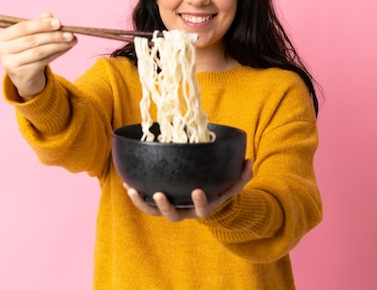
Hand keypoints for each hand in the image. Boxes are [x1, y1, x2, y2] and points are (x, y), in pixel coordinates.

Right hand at [0, 12, 76, 99]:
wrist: (24, 76)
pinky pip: (42, 62)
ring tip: (72, 40)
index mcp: (2, 37)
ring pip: (39, 52)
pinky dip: (57, 54)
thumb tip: (49, 15)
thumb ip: (39, 24)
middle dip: (53, 36)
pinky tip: (66, 48)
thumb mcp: (31, 36)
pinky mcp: (20, 74)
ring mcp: (10, 64)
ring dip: (58, 45)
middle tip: (70, 33)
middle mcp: (2, 50)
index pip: (23, 28)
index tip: (59, 22)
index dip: (41, 24)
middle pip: (32, 40)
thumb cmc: (27, 50)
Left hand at [124, 159, 252, 221]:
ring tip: (132, 190)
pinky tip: (127, 183)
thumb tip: (249, 161)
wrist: (205, 199)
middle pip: (173, 216)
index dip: (200, 203)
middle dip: (165, 207)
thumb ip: (242, 175)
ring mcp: (171, 208)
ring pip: (154, 212)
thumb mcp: (233, 183)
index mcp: (203, 207)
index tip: (198, 190)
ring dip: (142, 202)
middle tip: (160, 194)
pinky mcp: (158, 203)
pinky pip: (145, 202)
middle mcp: (185, 211)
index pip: (202, 209)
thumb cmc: (219, 189)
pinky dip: (136, 195)